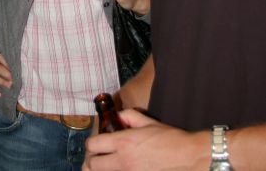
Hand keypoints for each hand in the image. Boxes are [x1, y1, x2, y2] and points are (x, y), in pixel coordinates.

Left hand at [83, 109, 208, 170]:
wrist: (188, 156)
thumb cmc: (169, 138)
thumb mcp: (146, 121)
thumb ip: (127, 116)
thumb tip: (117, 118)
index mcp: (123, 142)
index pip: (92, 146)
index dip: (92, 144)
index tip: (96, 144)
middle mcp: (123, 160)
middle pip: (93, 166)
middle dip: (93, 160)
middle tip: (99, 157)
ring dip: (103, 170)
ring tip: (107, 166)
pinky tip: (121, 169)